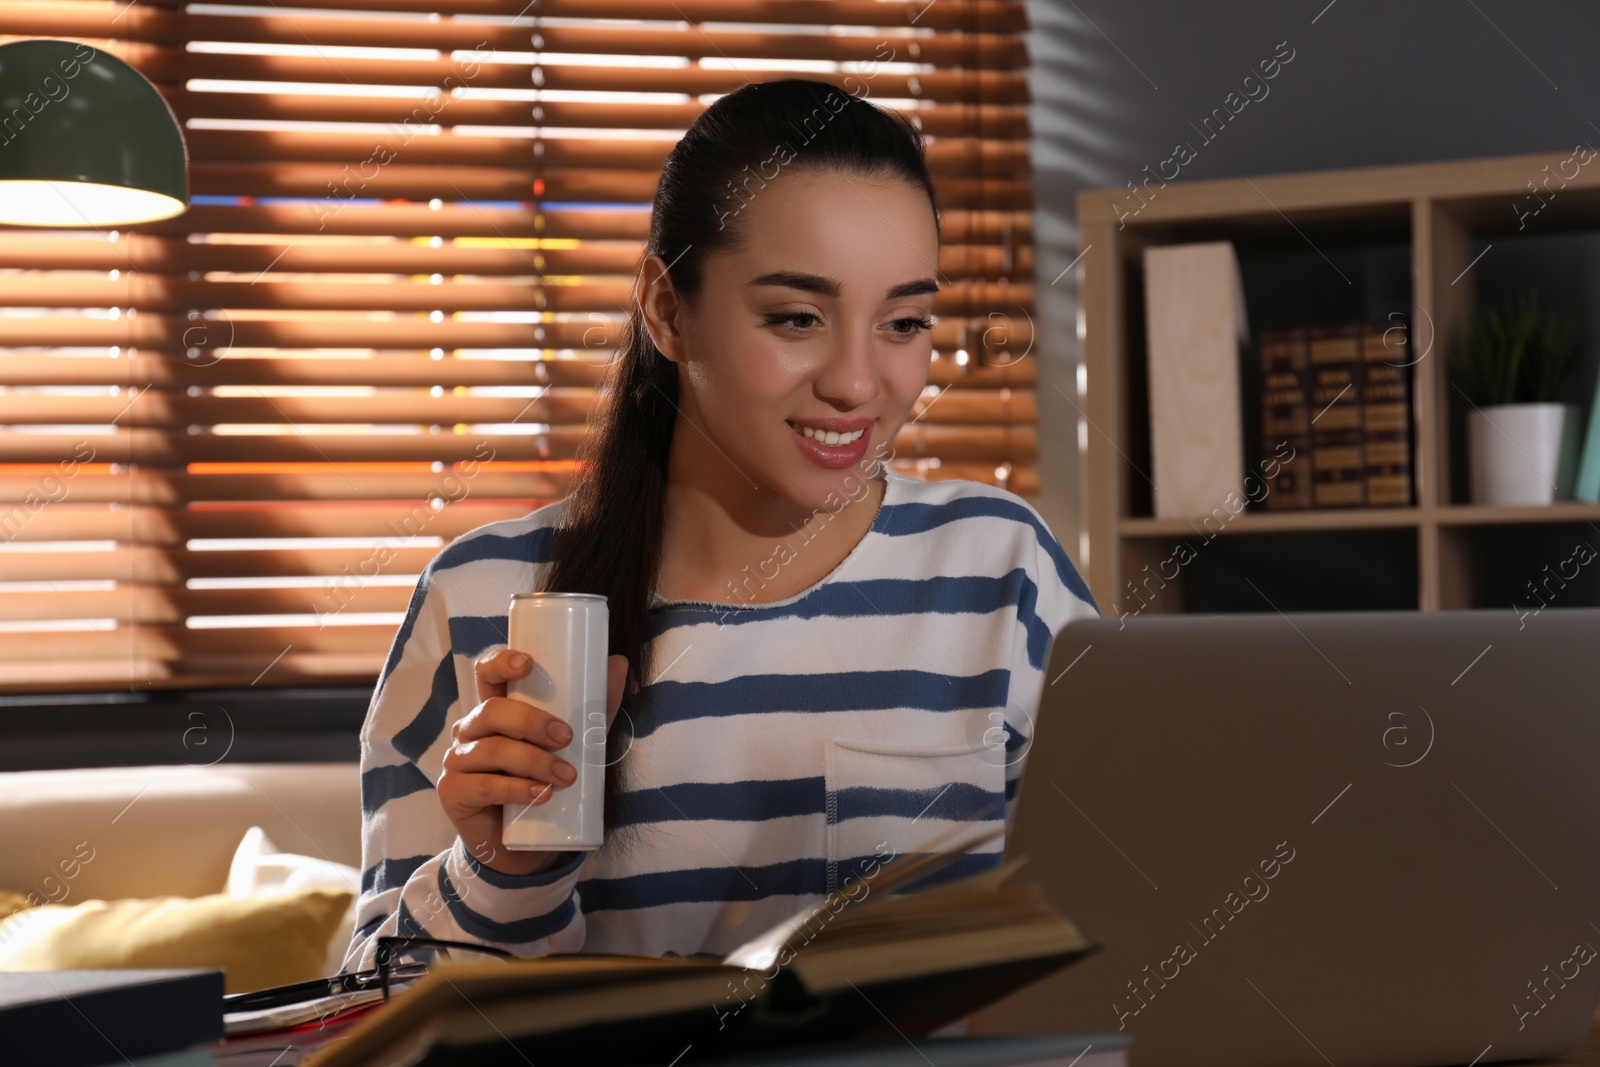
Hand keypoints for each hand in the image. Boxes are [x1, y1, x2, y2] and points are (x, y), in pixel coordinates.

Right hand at [438, 647, 628, 876]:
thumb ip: (594, 707)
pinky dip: (516, 789)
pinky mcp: (454, 792)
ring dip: (533, 761)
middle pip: (492, 711)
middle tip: (566, 737)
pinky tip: (541, 794)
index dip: (501, 662)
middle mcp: (470, 729)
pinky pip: (483, 786)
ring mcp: (457, 760)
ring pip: (491, 750)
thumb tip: (619, 662)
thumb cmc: (546, 778)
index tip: (529, 665)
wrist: (525, 841)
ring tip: (566, 776)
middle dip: (531, 721)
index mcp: (495, 709)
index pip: (487, 674)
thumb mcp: (575, 742)